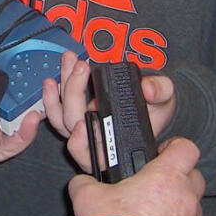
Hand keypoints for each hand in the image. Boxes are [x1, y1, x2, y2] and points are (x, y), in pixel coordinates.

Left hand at [42, 54, 177, 171]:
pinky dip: (51, 96)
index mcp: (116, 144)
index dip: (82, 143)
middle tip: (83, 67)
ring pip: (60, 117)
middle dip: (74, 91)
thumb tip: (148, 89)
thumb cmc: (154, 106)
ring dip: (61, 88)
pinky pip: (55, 112)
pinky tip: (53, 78)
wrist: (148, 100)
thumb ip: (160, 92)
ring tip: (68, 63)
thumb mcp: (164, 98)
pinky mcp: (72, 116)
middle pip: (73, 123)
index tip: (83, 122)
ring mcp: (82, 129)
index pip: (94, 152)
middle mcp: (95, 140)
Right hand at [68, 137, 204, 215]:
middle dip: (179, 176)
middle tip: (156, 181)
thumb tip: (82, 183)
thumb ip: (86, 182)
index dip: (174, 146)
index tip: (160, 153)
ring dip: (177, 203)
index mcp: (166, 176)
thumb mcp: (88, 196)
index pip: (186, 148)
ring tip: (152, 210)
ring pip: (192, 204)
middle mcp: (184, 197)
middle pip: (194, 176)